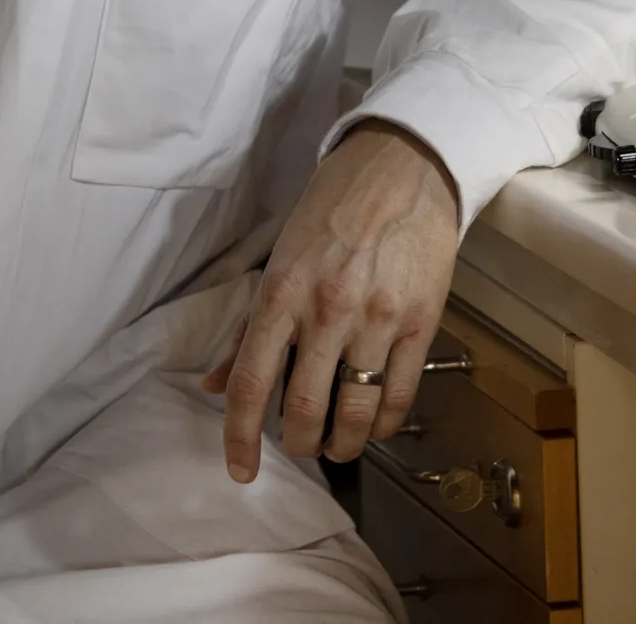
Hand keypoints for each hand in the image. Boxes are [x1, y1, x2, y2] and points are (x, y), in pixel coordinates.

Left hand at [203, 121, 459, 481]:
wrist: (403, 164)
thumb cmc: (334, 205)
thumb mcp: (280, 254)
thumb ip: (250, 324)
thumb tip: (215, 383)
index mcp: (281, 291)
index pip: (250, 381)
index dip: (240, 437)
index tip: (241, 471)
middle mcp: (325, 310)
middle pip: (303, 409)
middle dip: (298, 444)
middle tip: (301, 446)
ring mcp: (377, 318)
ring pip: (355, 414)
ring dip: (342, 444)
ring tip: (338, 445)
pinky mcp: (420, 321)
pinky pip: (399, 396)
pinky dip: (384, 425)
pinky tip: (375, 424)